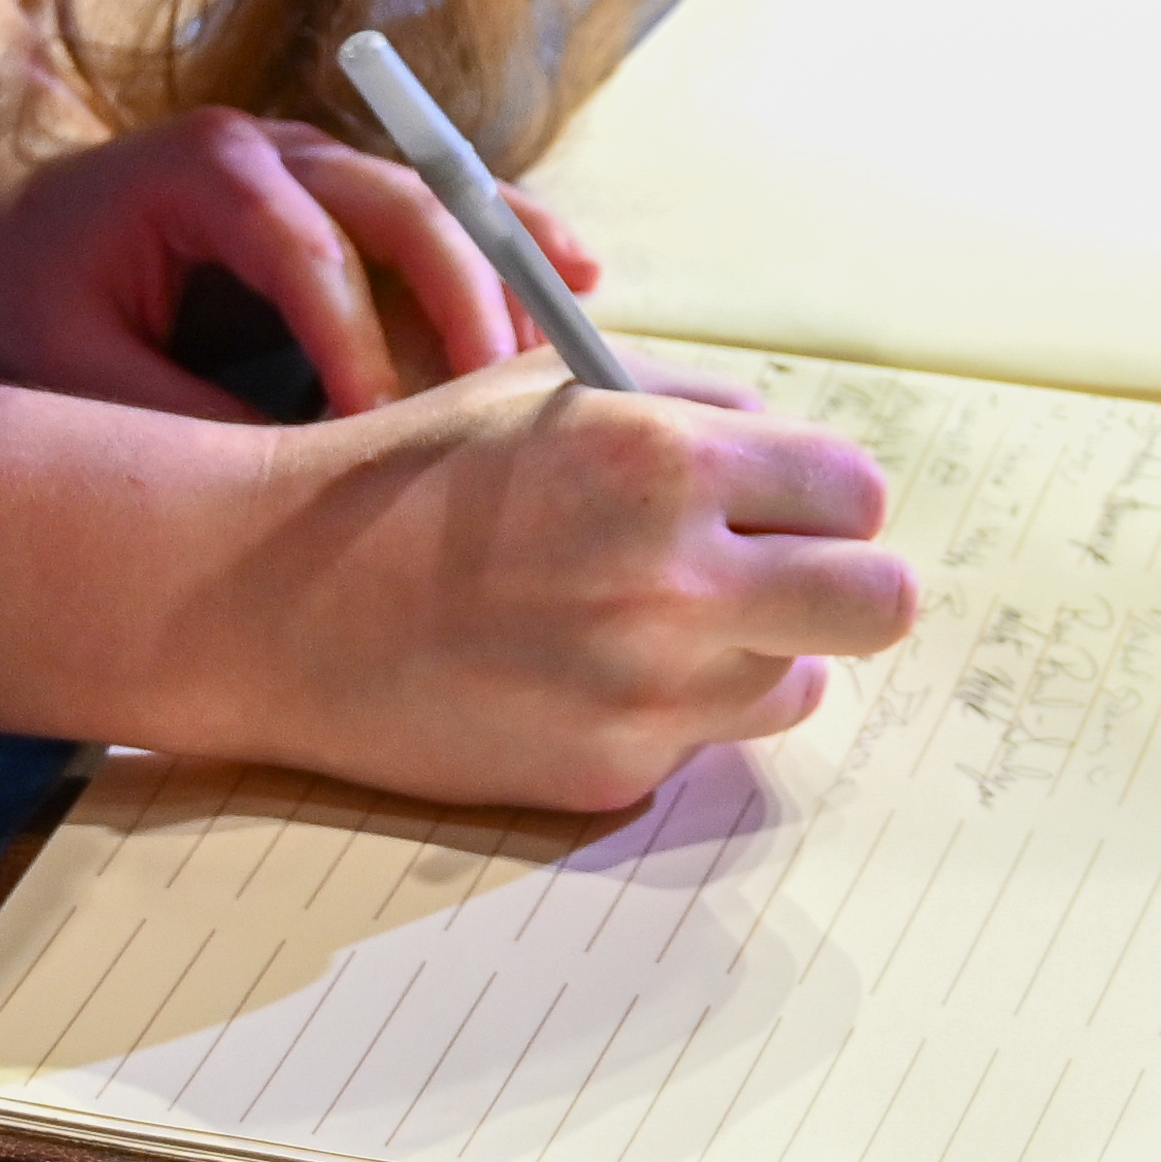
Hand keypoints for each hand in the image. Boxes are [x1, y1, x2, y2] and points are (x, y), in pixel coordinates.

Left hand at [0, 104, 596, 421]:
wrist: (10, 200)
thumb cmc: (32, 283)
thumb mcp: (67, 365)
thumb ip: (169, 415)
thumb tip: (281, 486)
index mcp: (206, 171)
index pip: (309, 254)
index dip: (356, 346)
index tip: (379, 436)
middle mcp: (281, 148)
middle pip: (400, 206)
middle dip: (461, 300)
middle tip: (501, 406)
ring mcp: (323, 161)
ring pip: (441, 198)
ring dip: (509, 263)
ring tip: (576, 332)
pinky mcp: (348, 193)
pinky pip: (444, 208)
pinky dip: (509, 239)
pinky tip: (574, 274)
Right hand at [182, 362, 918, 811]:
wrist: (280, 599)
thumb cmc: (411, 476)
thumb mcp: (549, 388)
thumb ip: (688, 408)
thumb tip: (787, 449)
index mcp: (665, 459)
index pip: (856, 492)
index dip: (828, 498)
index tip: (789, 505)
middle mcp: (675, 580)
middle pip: (880, 603)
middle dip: (847, 585)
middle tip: (780, 576)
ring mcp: (649, 691)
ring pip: (800, 682)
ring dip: (755, 651)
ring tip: (654, 622)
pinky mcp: (613, 772)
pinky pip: (705, 740)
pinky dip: (672, 709)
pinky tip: (582, 672)